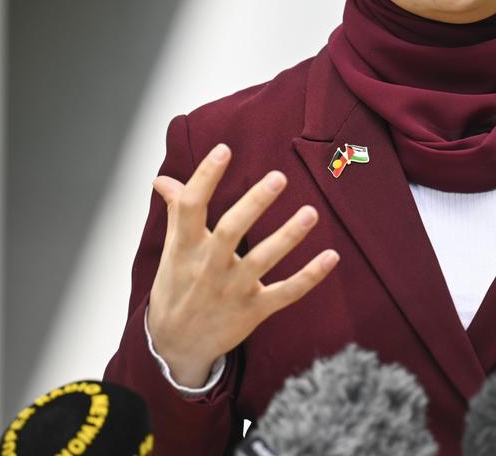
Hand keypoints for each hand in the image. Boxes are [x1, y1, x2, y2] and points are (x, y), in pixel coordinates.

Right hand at [147, 143, 338, 386]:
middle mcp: (209, 267)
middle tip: (279, 176)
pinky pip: (286, 293)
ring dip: (288, 236)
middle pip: (232, 231)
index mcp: (186, 247)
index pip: (192, 207)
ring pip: (263, 261)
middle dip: (254, 204)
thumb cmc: (177, 288)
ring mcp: (232, 291)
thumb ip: (177, 212)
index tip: (224, 149)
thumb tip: (163, 180)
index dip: (205, 177)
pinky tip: (331, 256)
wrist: (175, 346)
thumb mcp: (172, 250)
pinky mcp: (253, 311)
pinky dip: (310, 276)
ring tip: (311, 212)